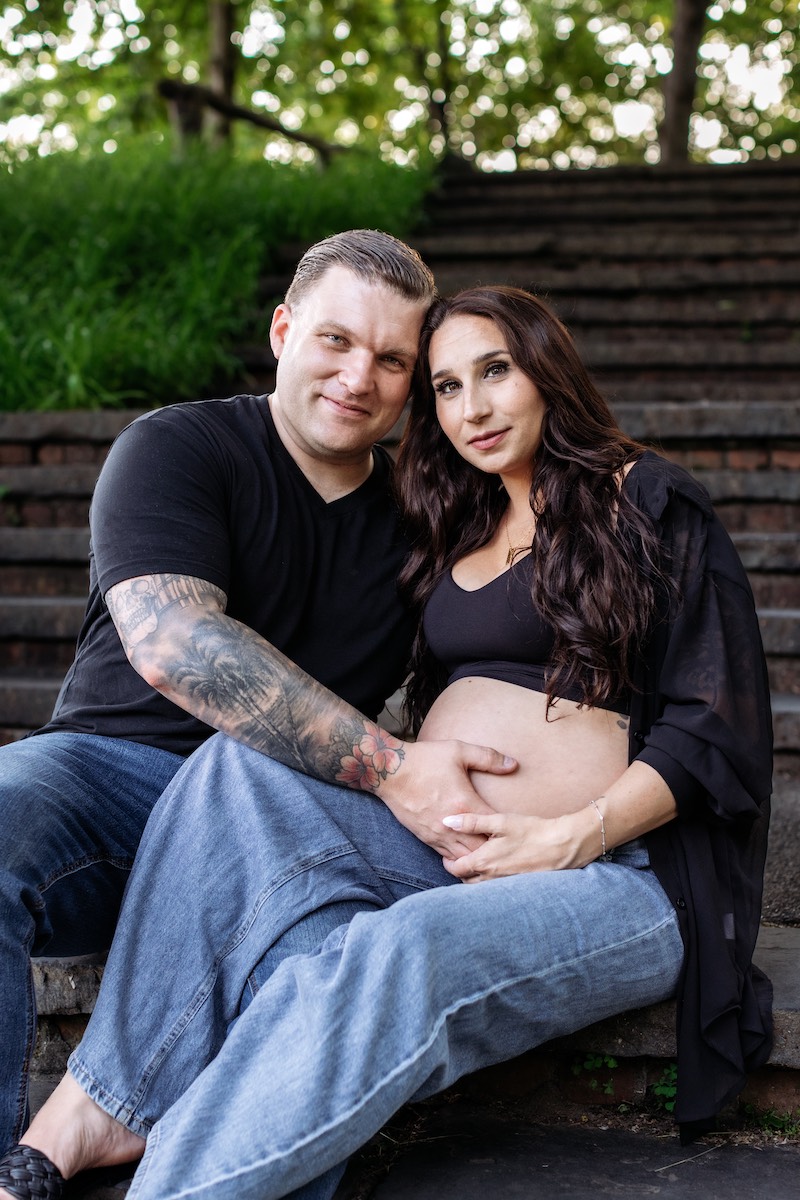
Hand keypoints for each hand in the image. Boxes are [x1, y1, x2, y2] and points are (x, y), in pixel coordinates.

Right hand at [379, 739, 516, 858]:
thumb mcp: (458, 750)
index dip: (507, 831)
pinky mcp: (426, 838)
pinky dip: (460, 858)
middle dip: (495, 849)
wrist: (389, 771)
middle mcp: (452, 825)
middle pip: (482, 851)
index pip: (495, 828)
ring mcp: (438, 835)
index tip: (515, 828)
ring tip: (489, 853)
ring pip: (465, 859)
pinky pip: (447, 858)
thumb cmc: (425, 759)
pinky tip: (468, 853)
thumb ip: (488, 758)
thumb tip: (513, 764)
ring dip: (478, 857)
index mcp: (465, 804)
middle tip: (505, 844)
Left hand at [440, 810, 591, 880]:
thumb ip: (471, 822)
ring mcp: (505, 886)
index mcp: (483, 862)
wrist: (562, 846)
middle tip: (462, 858)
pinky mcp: (518, 888)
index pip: (455, 869)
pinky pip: (496, 890)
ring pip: (481, 888)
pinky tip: (498, 870)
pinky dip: (491, 882)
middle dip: (461, 871)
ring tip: (478, 864)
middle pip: (466, 881)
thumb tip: (446, 820)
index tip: (449, 854)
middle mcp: (491, 879)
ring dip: (475, 878)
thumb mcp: (500, 821)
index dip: (448, 862)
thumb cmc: (531, 831)